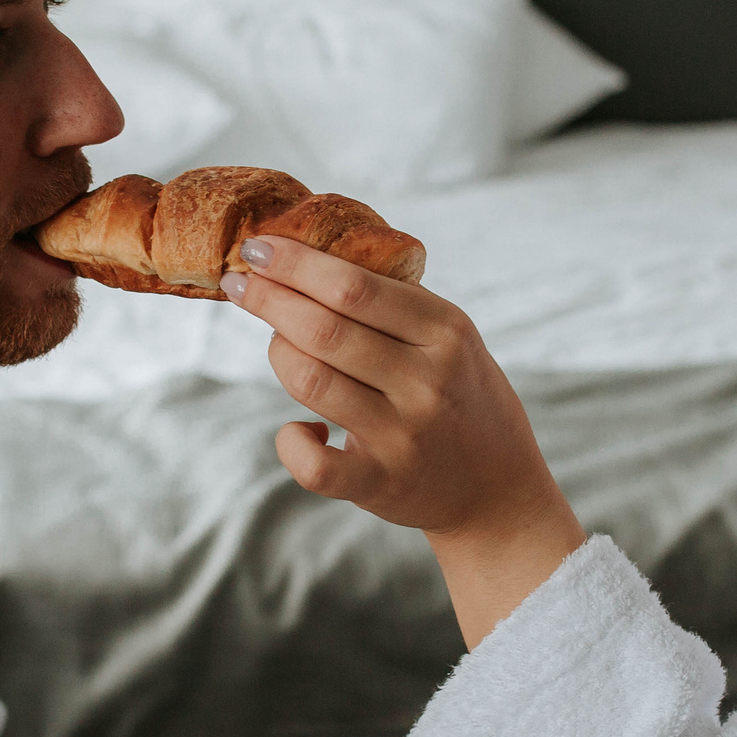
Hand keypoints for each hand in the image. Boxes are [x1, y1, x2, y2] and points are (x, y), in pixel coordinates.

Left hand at [221, 235, 584, 645]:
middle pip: (324, 328)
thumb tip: (307, 253)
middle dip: (269, 298)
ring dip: (278, 353)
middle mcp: (427, 381)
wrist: (498, 488)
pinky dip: (290, 442)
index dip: (295, 263)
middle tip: (238, 284)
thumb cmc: (459, 396)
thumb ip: (394, 302)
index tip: (258, 248)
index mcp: (446, 331)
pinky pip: (312, 464)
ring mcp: (404, 435)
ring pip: (309, 379)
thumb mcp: (450, 338)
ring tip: (278, 343)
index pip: (355, 287)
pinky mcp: (380, 483)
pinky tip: (300, 429)